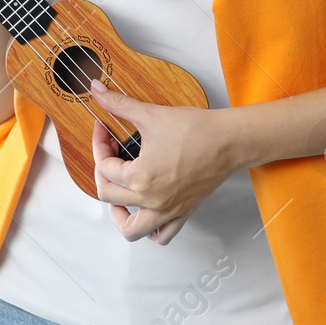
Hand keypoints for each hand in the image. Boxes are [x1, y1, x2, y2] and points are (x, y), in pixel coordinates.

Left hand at [87, 79, 237, 245]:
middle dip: (102, 173)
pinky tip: (146, 212)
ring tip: (118, 198)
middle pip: (109, 196)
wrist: (229, 140)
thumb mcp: (150, 114)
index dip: (99, 144)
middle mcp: (151, 199)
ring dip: (119, 216)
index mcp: (140, 178)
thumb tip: (96, 89)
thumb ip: (119, 104)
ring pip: (132, 230)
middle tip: (109, 155)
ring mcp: (167, 210)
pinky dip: (150, 231)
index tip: (104, 130)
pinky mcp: (183, 212)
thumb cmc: (196, 129)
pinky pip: (162, 235)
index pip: (104, 167)